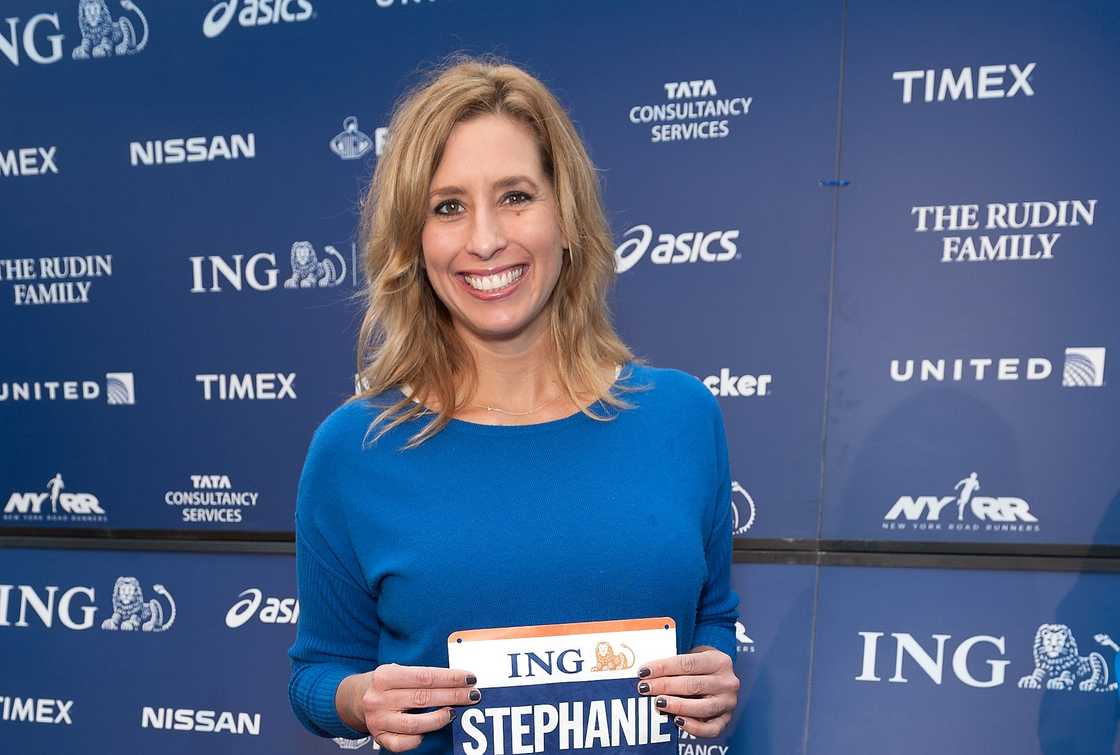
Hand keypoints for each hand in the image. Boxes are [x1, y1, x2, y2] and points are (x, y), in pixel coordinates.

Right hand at [340, 663, 479, 751]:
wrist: (355, 699)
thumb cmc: (385, 684)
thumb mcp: (397, 671)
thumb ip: (422, 676)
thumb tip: (457, 681)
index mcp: (385, 676)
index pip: (425, 677)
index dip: (450, 678)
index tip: (469, 678)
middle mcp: (379, 698)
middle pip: (424, 698)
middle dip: (453, 696)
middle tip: (472, 695)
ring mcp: (379, 720)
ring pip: (416, 724)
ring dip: (440, 718)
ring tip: (454, 711)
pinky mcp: (379, 737)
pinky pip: (404, 743)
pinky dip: (419, 738)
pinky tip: (429, 730)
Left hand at [635, 646, 738, 737]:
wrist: (721, 676)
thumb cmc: (701, 666)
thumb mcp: (693, 655)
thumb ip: (675, 663)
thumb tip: (648, 672)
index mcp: (719, 661)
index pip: (688, 663)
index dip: (664, 667)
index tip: (644, 672)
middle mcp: (727, 682)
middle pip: (692, 685)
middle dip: (664, 686)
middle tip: (644, 688)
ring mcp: (728, 703)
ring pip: (701, 708)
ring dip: (676, 706)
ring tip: (658, 703)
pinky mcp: (725, 720)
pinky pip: (710, 729)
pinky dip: (693, 728)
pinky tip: (677, 721)